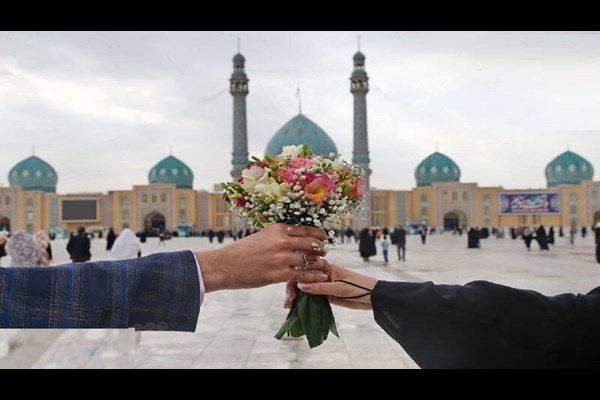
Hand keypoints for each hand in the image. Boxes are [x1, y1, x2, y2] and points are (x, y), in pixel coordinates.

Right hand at [196, 223, 328, 291]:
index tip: (323, 238)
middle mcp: (282, 241)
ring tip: (323, 265)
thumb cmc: (241, 252)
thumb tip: (294, 237)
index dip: (318, 235)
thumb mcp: (262, 236)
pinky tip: (321, 277)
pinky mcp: (279, 274)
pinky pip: (304, 274)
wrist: (225, 266)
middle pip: (312, 243)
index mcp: (278, 228)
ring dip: (319, 263)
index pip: (306, 229)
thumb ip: (279, 236)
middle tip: (324, 252)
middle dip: (321, 248)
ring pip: (310, 260)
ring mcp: (282, 258)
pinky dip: (315, 276)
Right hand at [285, 261, 377, 309]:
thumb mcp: (338, 287)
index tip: (291, 292)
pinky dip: (304, 302)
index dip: (294, 279)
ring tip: (289, 307)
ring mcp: (324, 285)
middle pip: (302, 279)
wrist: (373, 297)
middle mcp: (322, 274)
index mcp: (325, 267)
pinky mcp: (327, 295)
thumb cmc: (358, 287)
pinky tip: (296, 308)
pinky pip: (312, 297)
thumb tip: (301, 285)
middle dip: (293, 289)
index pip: (305, 270)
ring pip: (306, 289)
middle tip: (289, 302)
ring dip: (297, 297)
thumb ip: (320, 287)